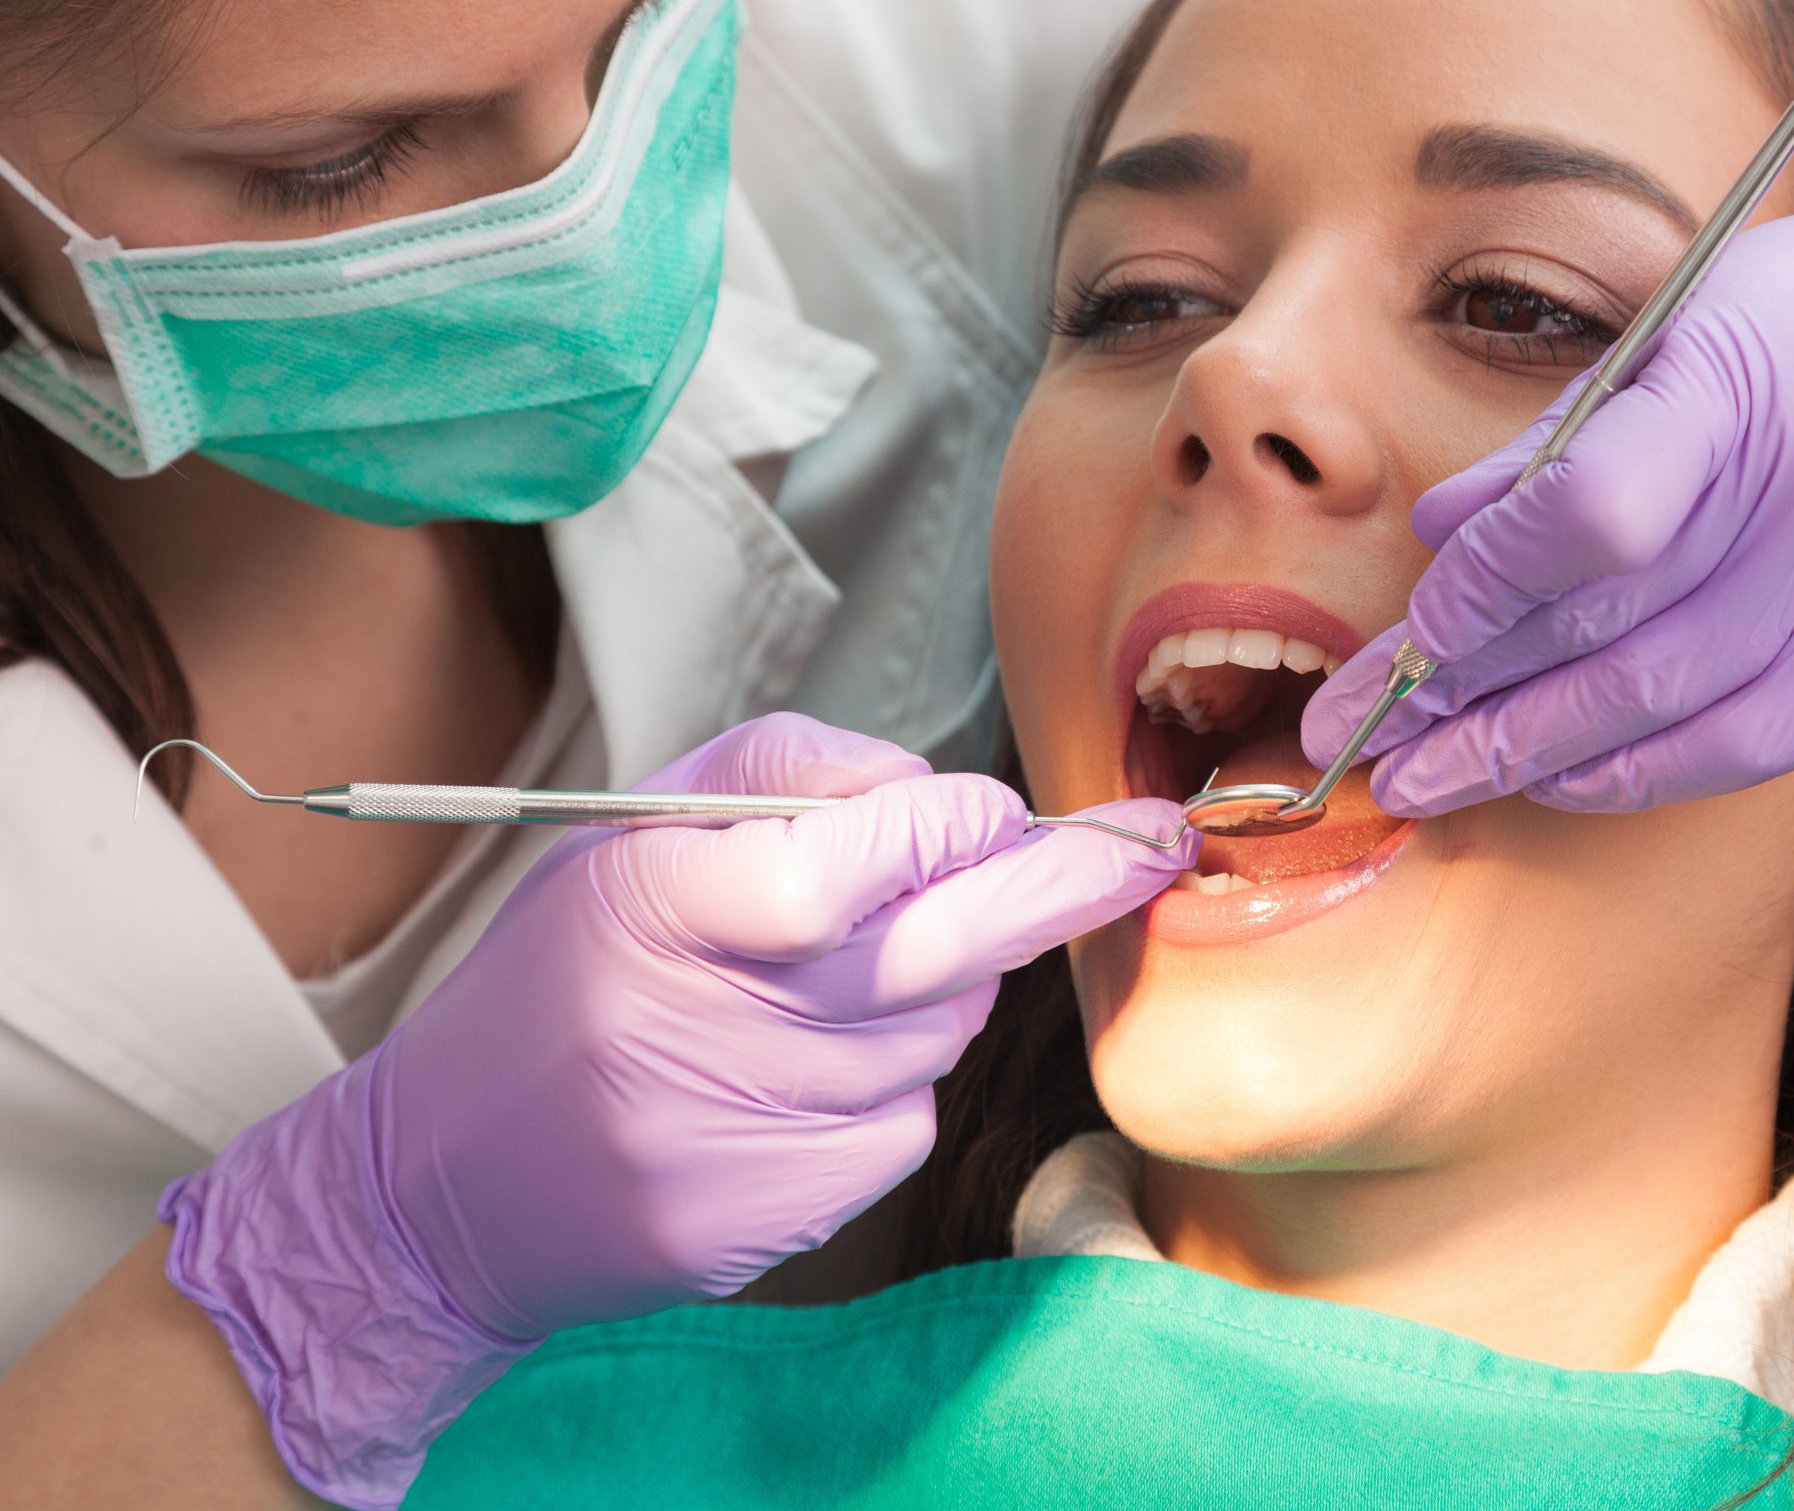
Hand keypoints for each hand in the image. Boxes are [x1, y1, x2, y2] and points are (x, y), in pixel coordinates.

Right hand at [157, 714, 1190, 1508]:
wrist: (448, 1187)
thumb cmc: (565, 976)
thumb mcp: (634, 833)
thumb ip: (790, 777)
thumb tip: (941, 790)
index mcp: (657, 901)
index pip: (859, 855)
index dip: (954, 825)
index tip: (997, 807)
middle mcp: (705, 1020)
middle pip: (944, 948)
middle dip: (1066, 885)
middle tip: (1150, 845)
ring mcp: (748, 1130)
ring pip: (938, 1033)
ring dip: (942, 986)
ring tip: (844, 978)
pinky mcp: (781, 1212)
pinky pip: (906, 1121)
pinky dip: (893, 1080)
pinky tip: (810, 1069)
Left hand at [1306, 32, 1793, 813]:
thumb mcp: (1709, 311)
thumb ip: (1575, 432)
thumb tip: (1442, 531)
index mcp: (1761, 382)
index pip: (1589, 519)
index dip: (1483, 591)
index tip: (1407, 638)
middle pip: (1621, 636)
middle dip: (1475, 707)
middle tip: (1372, 751)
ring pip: (1687, 710)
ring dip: (1544, 760)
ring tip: (1443, 784)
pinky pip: (1768, 741)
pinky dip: (1655, 770)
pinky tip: (1573, 781)